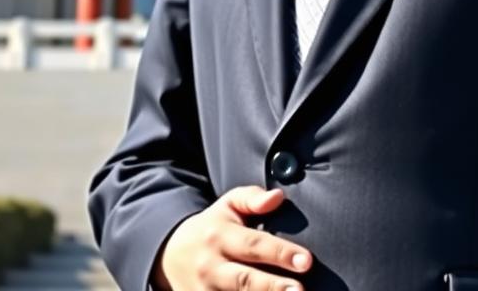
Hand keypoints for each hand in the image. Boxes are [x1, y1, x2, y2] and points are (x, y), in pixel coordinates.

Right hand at [152, 185, 312, 289]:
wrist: (170, 254)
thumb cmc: (213, 226)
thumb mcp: (228, 204)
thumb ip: (252, 198)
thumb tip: (277, 197)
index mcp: (219, 236)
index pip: (255, 245)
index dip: (281, 253)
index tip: (307, 261)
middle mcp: (211, 267)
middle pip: (245, 280)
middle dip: (273, 287)